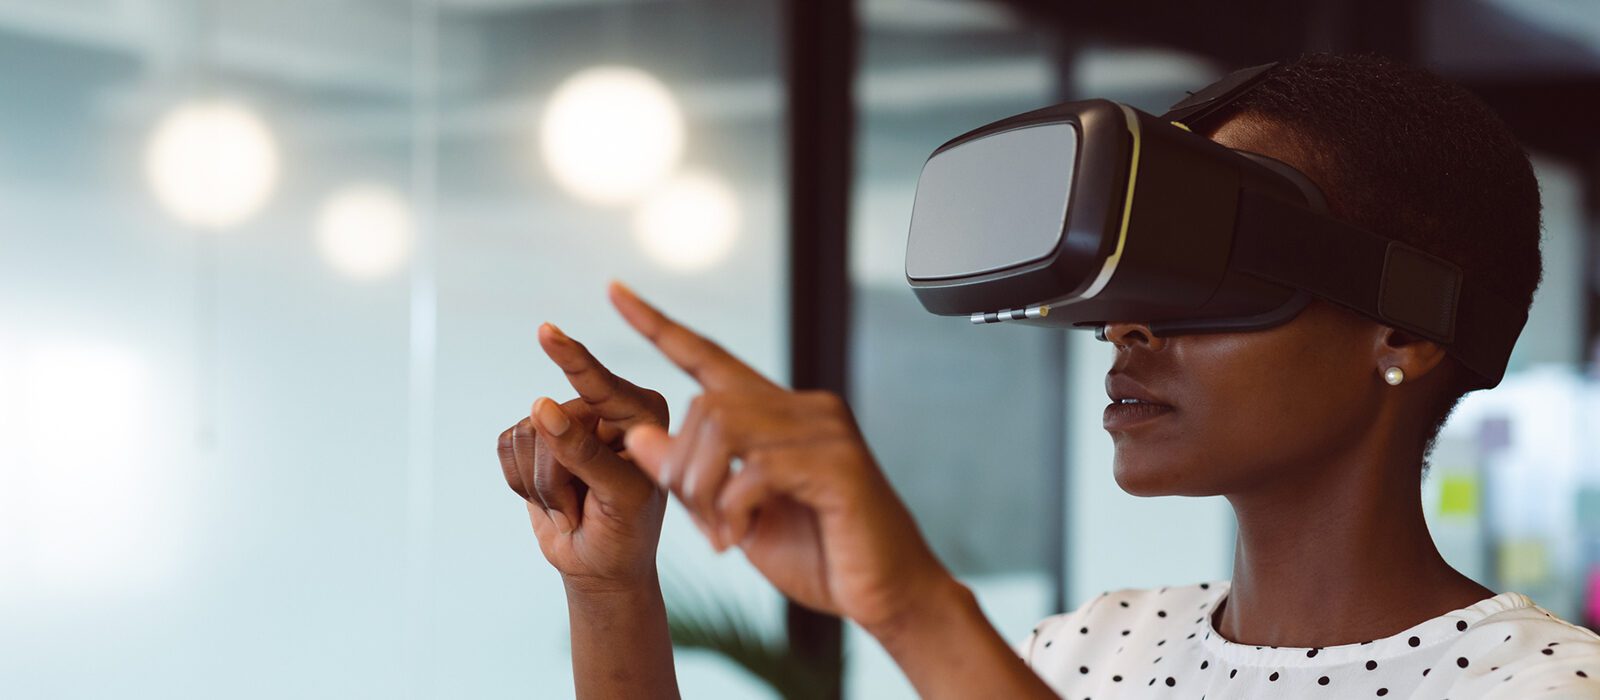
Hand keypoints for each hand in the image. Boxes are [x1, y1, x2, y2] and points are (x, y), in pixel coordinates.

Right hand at [496, 322, 670, 591]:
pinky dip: (522, 483)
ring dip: (543, 485)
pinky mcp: (535, 438)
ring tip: (574, 505)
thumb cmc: (626, 533)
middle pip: (552, 418)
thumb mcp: (619, 497)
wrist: (602, 567)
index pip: (601, 385)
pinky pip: (507, 445)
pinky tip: (552, 499)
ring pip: (526, 433)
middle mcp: (605, 406)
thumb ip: (583, 454)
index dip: (572, 359)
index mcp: (644, 412)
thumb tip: (540, 404)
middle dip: (559, 473)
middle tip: (587, 506)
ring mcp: (567, 420)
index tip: (547, 332)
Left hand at [605, 281, 955, 632]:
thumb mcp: (731, 513)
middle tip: (701, 524)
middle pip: (705, 404)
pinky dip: (733, 509)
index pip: (708, 355)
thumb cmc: (816, 553)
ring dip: (703, 489)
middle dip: (683, 469)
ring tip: (721, 532)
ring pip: (724, 428)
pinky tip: (741, 537)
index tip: (614, 291)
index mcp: (778, 414)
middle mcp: (805, 409)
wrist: (884, 594)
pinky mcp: (839, 464)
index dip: (658, 325)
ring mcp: (826, 431)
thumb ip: (689, 474)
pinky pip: (756, 469)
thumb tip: (634, 433)